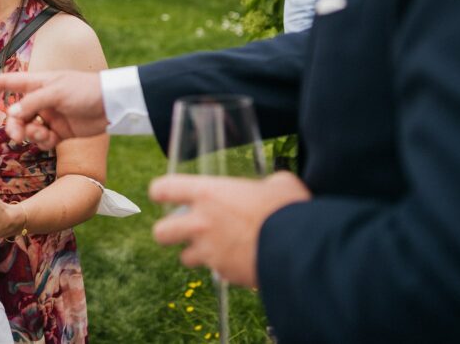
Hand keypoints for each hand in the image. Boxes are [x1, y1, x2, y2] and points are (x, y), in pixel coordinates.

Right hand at [0, 71, 106, 148]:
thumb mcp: (57, 92)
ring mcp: (50, 116)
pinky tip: (52, 138)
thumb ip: (33, 103)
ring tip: (41, 135)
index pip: (9, 82)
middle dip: (14, 125)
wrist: (111, 105)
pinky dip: (43, 141)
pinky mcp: (59, 131)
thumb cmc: (85, 90)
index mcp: (39, 83)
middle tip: (16, 135)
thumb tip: (12, 113)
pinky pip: (42, 139)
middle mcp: (41, 99)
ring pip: (27, 128)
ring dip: (29, 134)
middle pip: (16, 113)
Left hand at [149, 171, 310, 286]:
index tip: (164, 194)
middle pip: (160, 232)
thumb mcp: (279, 184)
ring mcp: (210, 252)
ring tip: (218, 247)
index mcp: (207, 193)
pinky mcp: (224, 274)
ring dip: (198, 254)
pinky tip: (243, 261)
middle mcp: (200, 223)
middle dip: (168, 232)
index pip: (163, 189)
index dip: (161, 191)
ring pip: (186, 258)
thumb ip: (265, 184)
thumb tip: (272, 187)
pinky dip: (226, 268)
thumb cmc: (288, 209)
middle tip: (185, 229)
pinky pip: (217, 272)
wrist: (299, 248)